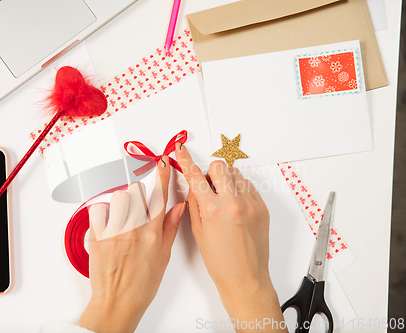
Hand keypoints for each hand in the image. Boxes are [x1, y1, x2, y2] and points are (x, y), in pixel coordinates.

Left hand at [77, 156, 185, 332]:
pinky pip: (98, 209)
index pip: (160, 195)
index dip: (162, 174)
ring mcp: (114, 231)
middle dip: (137, 195)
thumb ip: (170, 228)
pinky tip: (106, 224)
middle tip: (135, 210)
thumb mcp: (163, 256)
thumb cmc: (141, 284)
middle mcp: (134, 228)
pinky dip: (102, 212)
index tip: (162, 162)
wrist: (118, 302)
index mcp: (153, 233)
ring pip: (118, 196)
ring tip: (120, 218)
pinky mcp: (97, 235)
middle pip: (135, 191)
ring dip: (120, 202)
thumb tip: (178, 207)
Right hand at [175, 143, 286, 331]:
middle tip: (208, 187)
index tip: (181, 149)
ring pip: (236, 174)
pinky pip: (249, 186)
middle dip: (210, 172)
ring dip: (226, 180)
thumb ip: (195, 203)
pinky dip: (239, 190)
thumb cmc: (220, 261)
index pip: (195, 175)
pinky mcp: (262, 208)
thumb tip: (194, 185)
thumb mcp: (198, 232)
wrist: (246, 278)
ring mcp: (251, 204)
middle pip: (219, 166)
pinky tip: (235, 207)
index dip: (186, 159)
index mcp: (213, 210)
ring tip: (223, 200)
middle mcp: (234, 203)